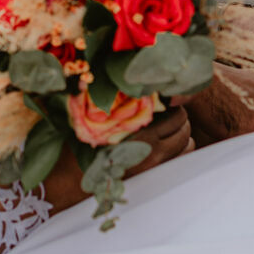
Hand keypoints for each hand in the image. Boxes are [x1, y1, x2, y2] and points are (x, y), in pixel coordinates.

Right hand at [39, 107, 193, 210]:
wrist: (66, 179)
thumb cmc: (75, 142)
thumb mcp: (88, 113)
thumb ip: (108, 97)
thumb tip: (126, 73)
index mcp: (135, 125)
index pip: (173, 111)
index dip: (172, 105)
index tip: (165, 104)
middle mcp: (149, 145)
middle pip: (183, 125)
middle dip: (180, 120)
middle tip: (169, 118)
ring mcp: (152, 164)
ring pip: (187, 145)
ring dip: (182, 138)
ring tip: (170, 135)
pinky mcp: (152, 177)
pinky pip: (180, 162)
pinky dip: (180, 154)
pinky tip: (168, 152)